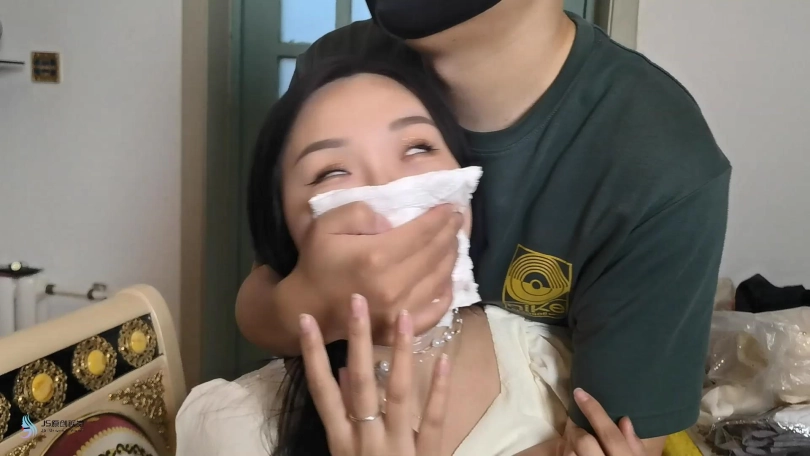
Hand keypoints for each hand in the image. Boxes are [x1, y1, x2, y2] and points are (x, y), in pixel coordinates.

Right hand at [291, 202, 461, 343]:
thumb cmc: (317, 262)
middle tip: (457, 220)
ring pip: (439, 280)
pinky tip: (448, 280)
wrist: (307, 306)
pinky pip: (433, 313)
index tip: (452, 207)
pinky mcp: (398, 330)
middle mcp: (392, 284)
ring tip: (454, 242)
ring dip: (451, 259)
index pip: (421, 233)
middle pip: (434, 255)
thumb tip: (391, 221)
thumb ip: (360, 213)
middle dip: (450, 233)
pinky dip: (446, 295)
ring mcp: (397, 312)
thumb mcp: (327, 225)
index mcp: (375, 256)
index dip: (440, 218)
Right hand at [298, 294, 451, 455]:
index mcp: (342, 442)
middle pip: (362, 384)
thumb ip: (343, 417)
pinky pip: (436, 420)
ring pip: (399, 395)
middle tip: (357, 300)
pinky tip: (443, 359)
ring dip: (401, 354)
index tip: (306, 321)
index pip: (323, 392)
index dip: (313, 356)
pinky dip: (440, 390)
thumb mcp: (344, 453)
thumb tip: (340, 375)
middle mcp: (366, 440)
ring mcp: (399, 447)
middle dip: (359, 341)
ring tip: (402, 316)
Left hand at [561, 389, 645, 455]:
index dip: (594, 412)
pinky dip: (563, 450)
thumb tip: (624, 420)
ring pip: (568, 450)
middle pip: (584, 440)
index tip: (579, 392)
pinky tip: (570, 450)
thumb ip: (634, 445)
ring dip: (569, 442)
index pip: (610, 435)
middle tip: (579, 425)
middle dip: (578, 430)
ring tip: (575, 439)